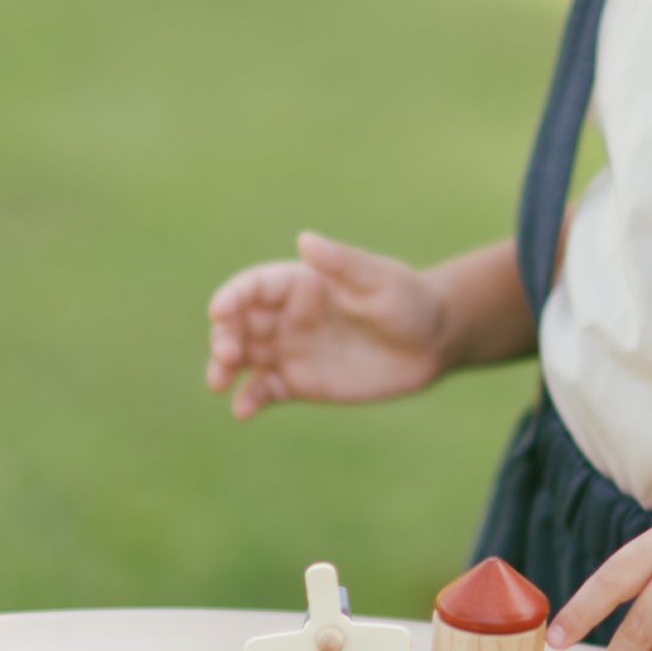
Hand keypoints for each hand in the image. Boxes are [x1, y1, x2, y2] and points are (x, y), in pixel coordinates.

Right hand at [206, 232, 447, 419]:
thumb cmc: (409, 301)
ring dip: (223, 367)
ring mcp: (291, 349)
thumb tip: (304, 239)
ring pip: (243, 357)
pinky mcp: (300, 382)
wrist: (433, 344)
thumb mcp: (379, 280)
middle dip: (224, 336)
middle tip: (227, 355)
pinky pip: (264, 390)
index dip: (231, 297)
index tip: (219, 312)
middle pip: (238, 323)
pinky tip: (242, 411)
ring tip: (219, 382)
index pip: (253, 286)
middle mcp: (287, 315)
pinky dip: (248, 399)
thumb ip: (342, 263)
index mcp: (300, 282)